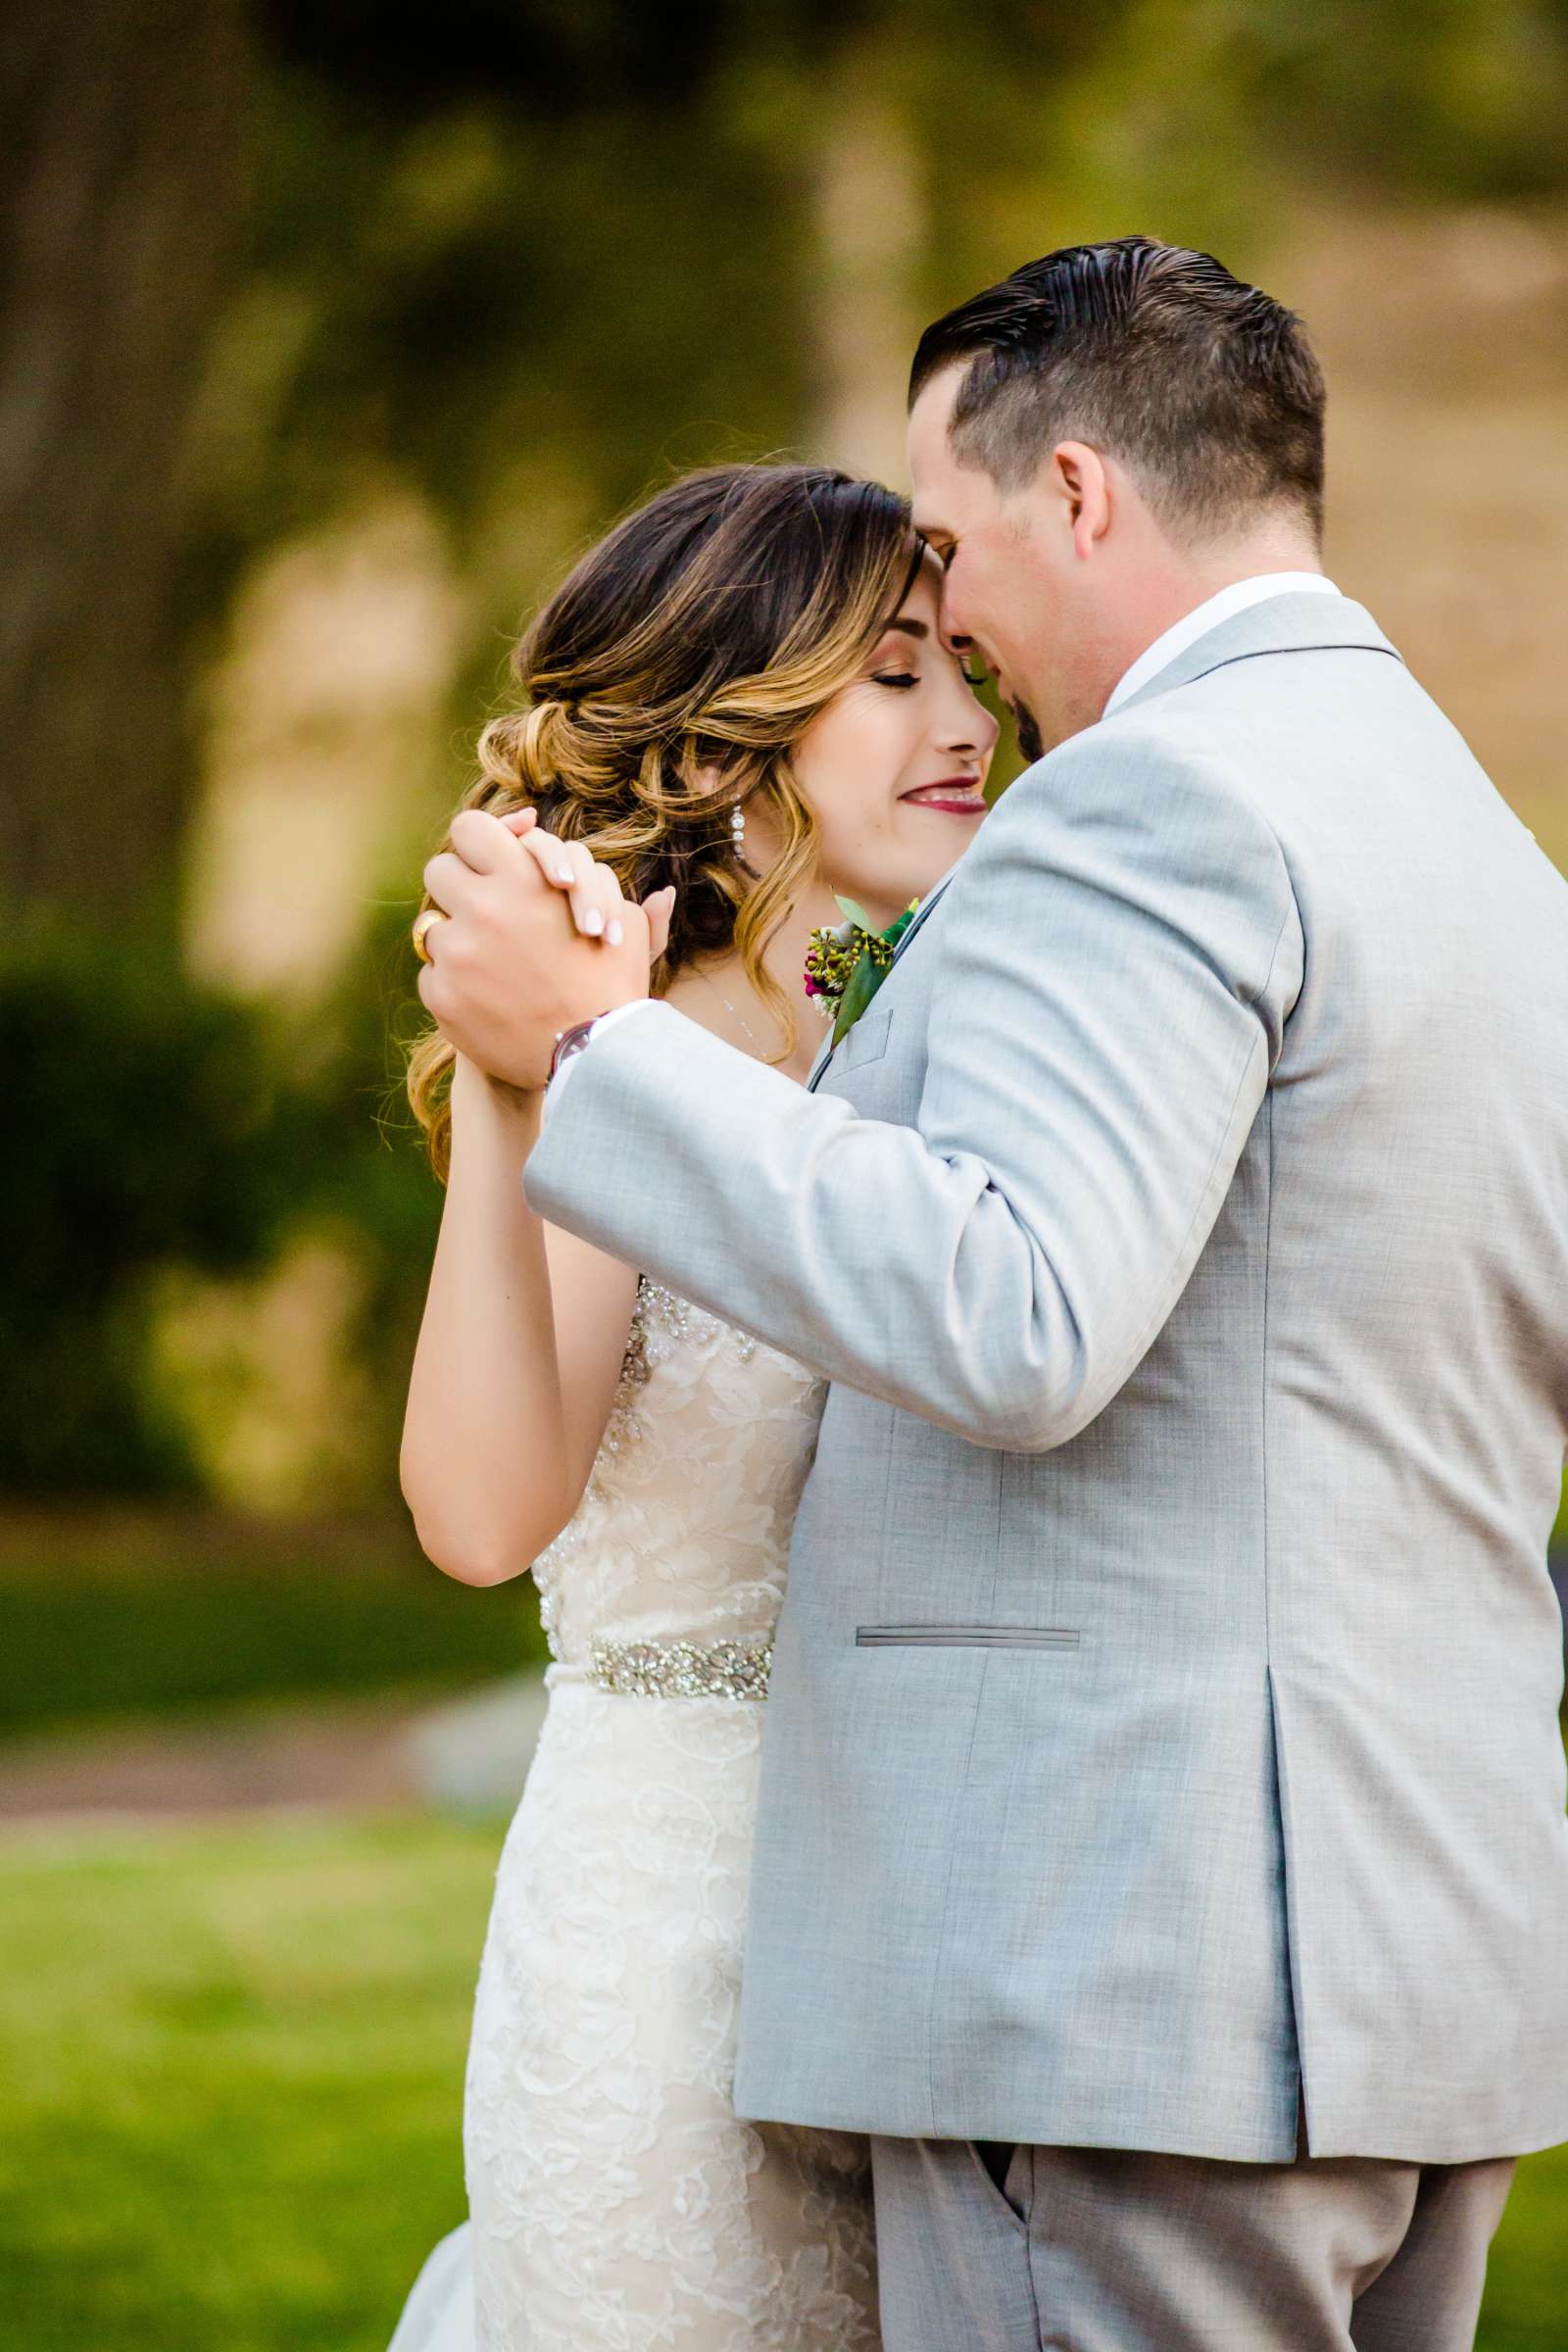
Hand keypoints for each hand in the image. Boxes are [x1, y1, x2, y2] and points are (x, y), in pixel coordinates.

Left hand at [418, 809, 674, 1090]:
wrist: (593, 1057)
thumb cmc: (614, 989)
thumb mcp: (627, 931)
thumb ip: (617, 900)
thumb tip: (661, 892)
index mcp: (524, 876)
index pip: (470, 829)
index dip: (477, 845)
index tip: (486, 864)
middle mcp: (484, 906)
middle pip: (440, 871)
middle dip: (459, 889)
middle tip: (480, 911)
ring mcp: (458, 952)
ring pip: (433, 928)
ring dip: (457, 940)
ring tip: (490, 965)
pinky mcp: (443, 994)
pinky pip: (432, 974)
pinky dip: (454, 984)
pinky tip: (486, 999)